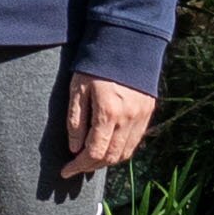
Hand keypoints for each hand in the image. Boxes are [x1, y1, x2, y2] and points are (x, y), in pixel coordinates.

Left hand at [55, 73, 158, 187]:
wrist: (125, 44)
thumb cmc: (95, 65)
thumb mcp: (77, 89)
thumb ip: (75, 121)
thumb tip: (75, 148)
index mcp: (108, 113)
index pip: (94, 152)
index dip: (79, 166)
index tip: (66, 171)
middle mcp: (128, 119)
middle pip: (111, 157)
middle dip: (92, 166)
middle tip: (76, 167)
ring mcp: (141, 117)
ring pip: (125, 152)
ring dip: (108, 160)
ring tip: (91, 159)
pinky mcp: (148, 112)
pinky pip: (135, 141)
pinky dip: (121, 149)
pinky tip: (108, 146)